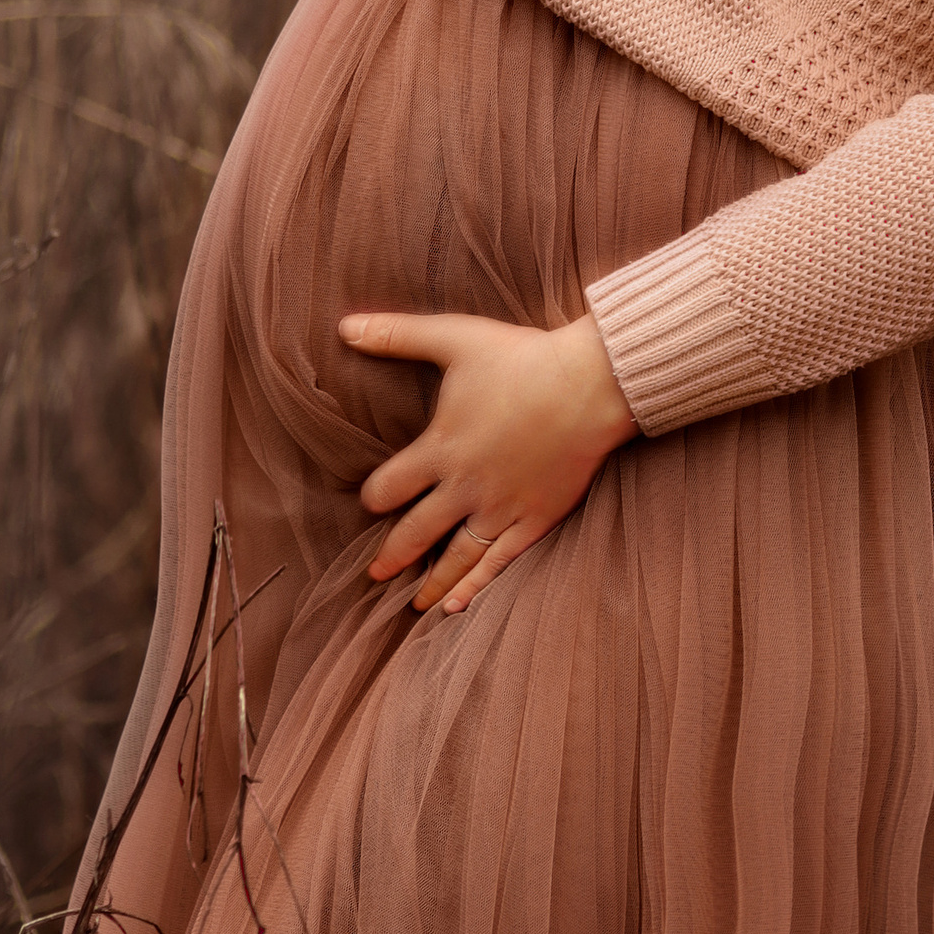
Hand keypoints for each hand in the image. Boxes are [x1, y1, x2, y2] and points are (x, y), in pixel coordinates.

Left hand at [338, 307, 638, 612]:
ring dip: (429, 582)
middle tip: (374, 574)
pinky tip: (456, 606)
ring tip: (412, 604)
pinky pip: (499, 561)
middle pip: (416, 532)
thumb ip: (396, 335)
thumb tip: (343, 326)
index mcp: (440, 448)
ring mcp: (501, 508)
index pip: (389, 487)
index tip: (370, 502)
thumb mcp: (454, 338)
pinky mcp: (535, 518)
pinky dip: (475, 586)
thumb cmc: (522, 358)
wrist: (590, 384)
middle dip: (392, 555)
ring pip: (456, 556)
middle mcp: (465, 487)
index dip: (374, 496)